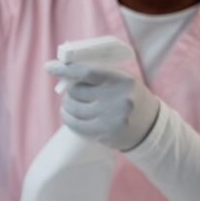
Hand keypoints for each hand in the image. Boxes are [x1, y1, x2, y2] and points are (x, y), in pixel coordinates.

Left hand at [45, 61, 159, 150]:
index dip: (65, 69)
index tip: (49, 67)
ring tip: (71, 104)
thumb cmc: (128, 96)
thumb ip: (97, 73)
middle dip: (70, 90)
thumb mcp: (120, 79)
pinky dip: (68, 118)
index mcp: (121, 79)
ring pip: (73, 108)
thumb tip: (64, 71)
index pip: (87, 71)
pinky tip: (69, 115)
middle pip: (76, 91)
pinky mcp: (103, 133)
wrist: (149, 125)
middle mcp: (117, 98)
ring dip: (67, 105)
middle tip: (74, 91)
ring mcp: (110, 117)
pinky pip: (75, 124)